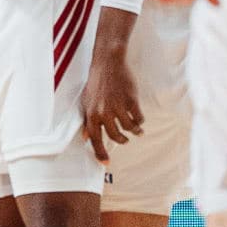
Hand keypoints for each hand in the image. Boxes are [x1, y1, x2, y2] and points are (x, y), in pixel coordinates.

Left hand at [79, 35, 144, 162]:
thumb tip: (86, 137)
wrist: (108, 63)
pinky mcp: (131, 100)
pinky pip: (138, 118)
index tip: (106, 162)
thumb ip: (87, 120)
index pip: (95, 139)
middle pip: (115, 136)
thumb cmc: (96, 82)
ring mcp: (118, 106)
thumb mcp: (86, 101)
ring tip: (137, 131)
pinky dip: (140, 121)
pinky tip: (139, 120)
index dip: (100, 153)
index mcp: (92, 113)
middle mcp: (104, 112)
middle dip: (121, 140)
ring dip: (134, 132)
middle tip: (125, 140)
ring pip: (129, 128)